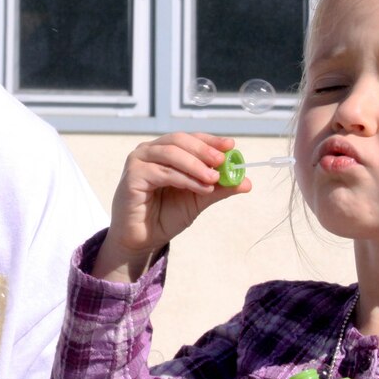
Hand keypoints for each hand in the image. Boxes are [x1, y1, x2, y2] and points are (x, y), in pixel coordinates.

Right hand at [92, 132, 250, 282]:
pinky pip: (162, 172)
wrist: (143, 239)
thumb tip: (246, 182)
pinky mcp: (132, 176)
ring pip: (171, 153)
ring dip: (196, 165)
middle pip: (179, 140)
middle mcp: (150, 151)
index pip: (190, 138)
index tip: (231, 145)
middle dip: (204, 150)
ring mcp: (139, 161)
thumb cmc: (165, 216)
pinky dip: (185, 178)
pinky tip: (201, 188)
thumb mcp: (198, 199)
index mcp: (164, 151)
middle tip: (223, 161)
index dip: (210, 140)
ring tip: (214, 179)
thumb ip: (219, 189)